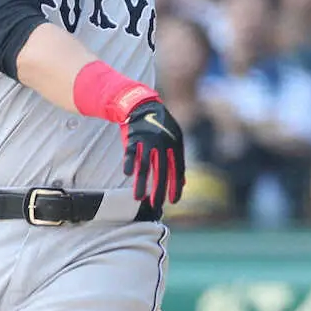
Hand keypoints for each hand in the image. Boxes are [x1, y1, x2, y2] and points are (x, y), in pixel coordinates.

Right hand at [122, 98, 185, 218]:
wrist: (142, 106)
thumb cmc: (160, 127)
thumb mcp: (174, 140)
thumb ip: (177, 161)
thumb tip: (182, 183)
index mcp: (175, 144)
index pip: (177, 170)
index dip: (176, 186)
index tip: (173, 201)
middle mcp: (162, 143)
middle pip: (161, 171)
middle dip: (159, 190)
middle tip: (156, 205)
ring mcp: (147, 141)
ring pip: (144, 166)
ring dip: (141, 183)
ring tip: (138, 198)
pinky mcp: (132, 139)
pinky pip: (130, 154)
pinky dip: (128, 164)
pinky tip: (128, 175)